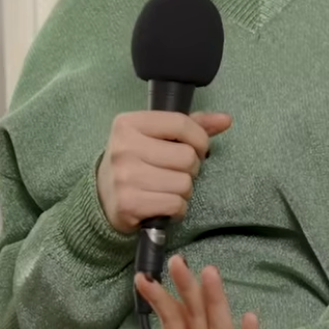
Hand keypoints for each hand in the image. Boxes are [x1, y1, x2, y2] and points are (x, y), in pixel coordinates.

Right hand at [98, 111, 231, 233]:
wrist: (103, 198)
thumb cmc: (136, 162)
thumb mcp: (156, 136)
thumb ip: (191, 125)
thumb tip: (225, 120)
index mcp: (128, 124)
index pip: (181, 124)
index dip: (200, 139)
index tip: (198, 149)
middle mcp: (123, 148)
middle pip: (187, 157)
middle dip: (190, 169)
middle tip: (175, 172)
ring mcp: (124, 177)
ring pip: (184, 183)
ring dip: (184, 191)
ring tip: (167, 189)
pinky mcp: (129, 204)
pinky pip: (176, 204)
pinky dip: (177, 208)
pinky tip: (163, 204)